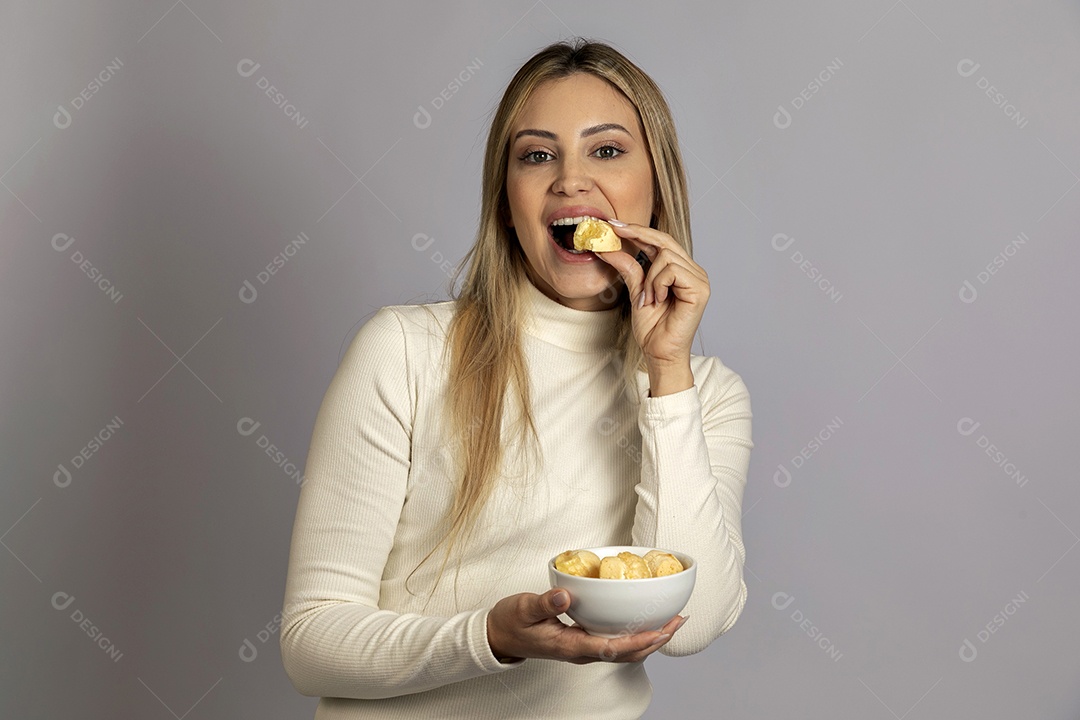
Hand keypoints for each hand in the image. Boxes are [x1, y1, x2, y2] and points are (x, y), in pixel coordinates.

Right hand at [486, 587, 686, 663]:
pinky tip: (645, 619)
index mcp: (570, 646)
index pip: (612, 648)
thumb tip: (566, 594)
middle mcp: (582, 651)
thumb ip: (545, 602)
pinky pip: (616, 641)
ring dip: (650, 637)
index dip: (639, 641)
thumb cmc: (511, 622)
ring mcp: (584, 648)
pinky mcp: (583, 640)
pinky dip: (636, 633)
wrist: (499, 636)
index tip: (661, 630)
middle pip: (627, 653)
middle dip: (656, 639)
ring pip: (625, 650)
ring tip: (672, 621)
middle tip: (679, 620)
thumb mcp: (523, 608)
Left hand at [595, 221, 709, 394]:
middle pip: (665, 240)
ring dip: (649, 277)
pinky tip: (658, 300)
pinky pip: (672, 270)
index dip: (639, 230)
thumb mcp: (636, 291)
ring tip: (649, 298)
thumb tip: (609, 247)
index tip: (614, 224)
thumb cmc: (651, 327)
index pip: (661, 242)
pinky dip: (658, 284)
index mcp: (680, 270)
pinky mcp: (700, 289)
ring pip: (666, 255)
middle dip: (638, 233)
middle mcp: (693, 271)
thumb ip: (628, 268)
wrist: (658, 353)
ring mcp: (699, 279)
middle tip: (613, 229)